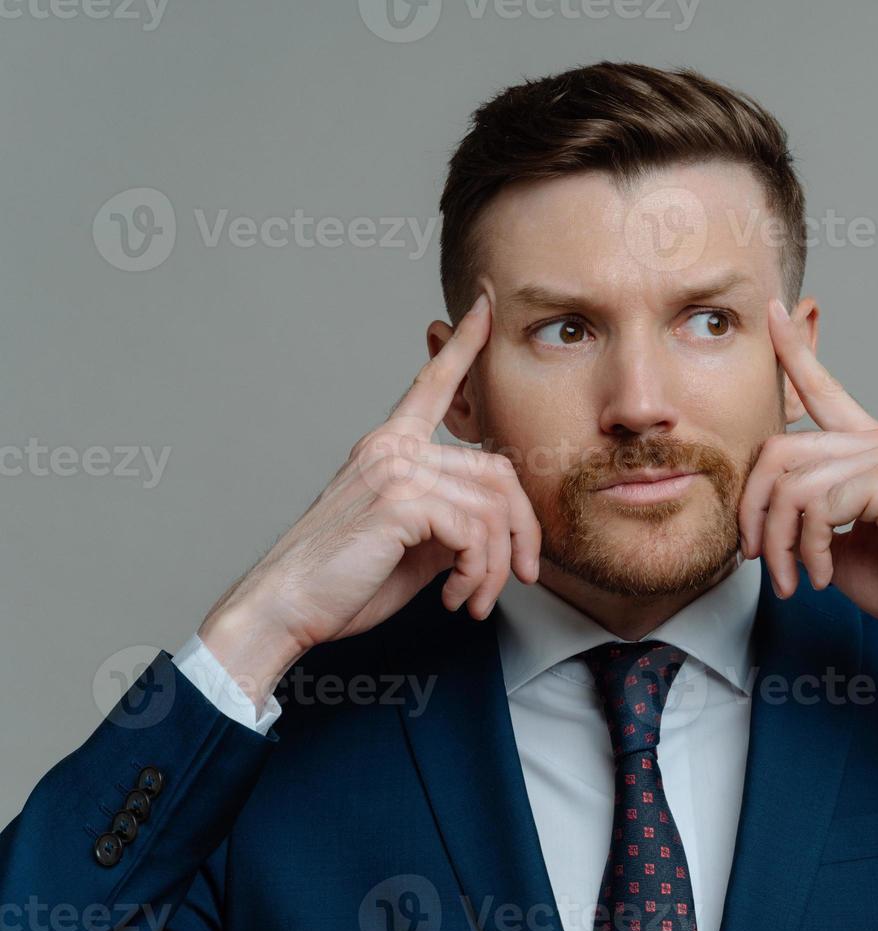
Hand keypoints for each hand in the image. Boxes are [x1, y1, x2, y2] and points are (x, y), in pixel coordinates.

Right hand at [198, 291, 541, 702]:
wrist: (284, 609)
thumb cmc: (344, 581)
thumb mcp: (410, 542)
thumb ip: (450, 519)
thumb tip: (493, 528)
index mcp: (389, 448)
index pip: (433, 384)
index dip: (463, 345)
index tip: (484, 305)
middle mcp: (392, 448)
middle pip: (500, 472)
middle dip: (523, 532)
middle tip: (522, 576)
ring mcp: (395, 469)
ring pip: (493, 507)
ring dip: (496, 566)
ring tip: (474, 597)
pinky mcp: (399, 500)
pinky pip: (475, 531)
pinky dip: (477, 573)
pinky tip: (453, 596)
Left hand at [738, 299, 877, 689]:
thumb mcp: (844, 548)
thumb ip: (808, 522)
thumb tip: (764, 525)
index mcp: (870, 451)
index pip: (824, 391)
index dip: (795, 352)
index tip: (774, 312)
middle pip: (779, 450)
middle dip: (752, 512)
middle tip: (758, 559)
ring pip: (791, 484)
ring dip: (780, 543)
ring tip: (795, 580)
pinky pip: (816, 504)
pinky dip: (809, 548)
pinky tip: (824, 575)